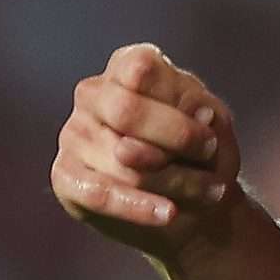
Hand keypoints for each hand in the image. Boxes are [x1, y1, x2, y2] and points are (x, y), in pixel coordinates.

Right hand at [51, 43, 243, 258]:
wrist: (194, 203)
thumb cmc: (201, 151)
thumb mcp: (214, 123)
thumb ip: (197, 114)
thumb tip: (178, 122)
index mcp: (126, 66)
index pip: (141, 71)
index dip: (178, 105)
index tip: (209, 129)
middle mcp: (93, 93)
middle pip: (125, 111)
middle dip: (176, 139)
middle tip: (208, 156)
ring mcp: (73, 133)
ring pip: (122, 160)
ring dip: (175, 180)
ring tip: (209, 192)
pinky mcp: (65, 176)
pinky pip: (98, 193)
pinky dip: (138, 206)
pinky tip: (169, 213)